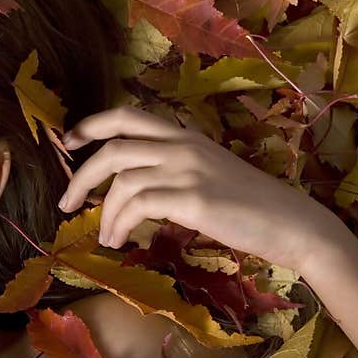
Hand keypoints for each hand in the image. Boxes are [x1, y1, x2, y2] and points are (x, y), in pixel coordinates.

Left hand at [57, 105, 344, 273]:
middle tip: (65, 203)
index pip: (127, 116)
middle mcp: (182, 145)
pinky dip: (120, 224)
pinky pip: (137, 206)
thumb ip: (170, 171)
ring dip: (104, 213)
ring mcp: (187, 169)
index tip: (69, 141)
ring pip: (122, 181)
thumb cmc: (250, 205)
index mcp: (185, 135)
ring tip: (106, 238)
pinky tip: (119, 241)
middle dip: (81, 176)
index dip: (92, 125)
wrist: (293, 223)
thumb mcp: (207, 174)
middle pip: (113, 148)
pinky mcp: (191, 198)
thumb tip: (130, 190)